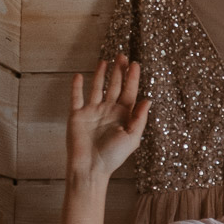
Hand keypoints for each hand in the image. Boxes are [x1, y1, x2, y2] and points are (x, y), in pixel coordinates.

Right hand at [68, 57, 151, 181]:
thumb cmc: (113, 156)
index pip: (129, 92)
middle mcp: (108, 111)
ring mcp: (92, 112)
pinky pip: (76, 97)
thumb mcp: (132, 137)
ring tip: (104, 61)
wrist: (90, 168)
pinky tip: (78, 75)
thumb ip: (139, 118)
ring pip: (97, 88)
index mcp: (123, 116)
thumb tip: (147, 100)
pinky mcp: (77, 115)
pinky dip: (77, 86)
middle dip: (118, 71)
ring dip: (100, 75)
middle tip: (122, 55)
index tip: (135, 64)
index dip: (132, 78)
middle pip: (115, 86)